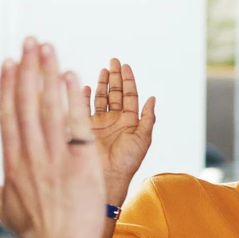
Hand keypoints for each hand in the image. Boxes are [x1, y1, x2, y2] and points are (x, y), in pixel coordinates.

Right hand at [0, 38, 104, 237]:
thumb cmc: (36, 232)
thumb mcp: (2, 208)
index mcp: (12, 163)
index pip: (8, 116)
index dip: (9, 87)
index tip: (9, 62)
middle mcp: (31, 156)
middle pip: (27, 104)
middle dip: (28, 70)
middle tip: (29, 40)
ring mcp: (55, 158)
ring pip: (49, 108)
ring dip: (48, 74)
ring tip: (48, 47)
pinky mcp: (80, 163)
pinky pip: (74, 125)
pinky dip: (71, 100)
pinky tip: (70, 76)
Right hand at [83, 58, 156, 195]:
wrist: (107, 176)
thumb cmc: (127, 161)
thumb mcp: (143, 138)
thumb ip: (148, 118)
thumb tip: (152, 98)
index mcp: (130, 121)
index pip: (129, 95)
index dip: (128, 80)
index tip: (126, 66)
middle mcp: (115, 120)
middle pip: (115, 93)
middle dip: (115, 77)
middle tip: (114, 61)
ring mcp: (100, 123)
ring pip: (102, 98)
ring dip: (103, 83)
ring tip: (104, 69)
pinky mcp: (86, 127)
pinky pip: (86, 108)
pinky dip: (86, 97)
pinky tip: (88, 87)